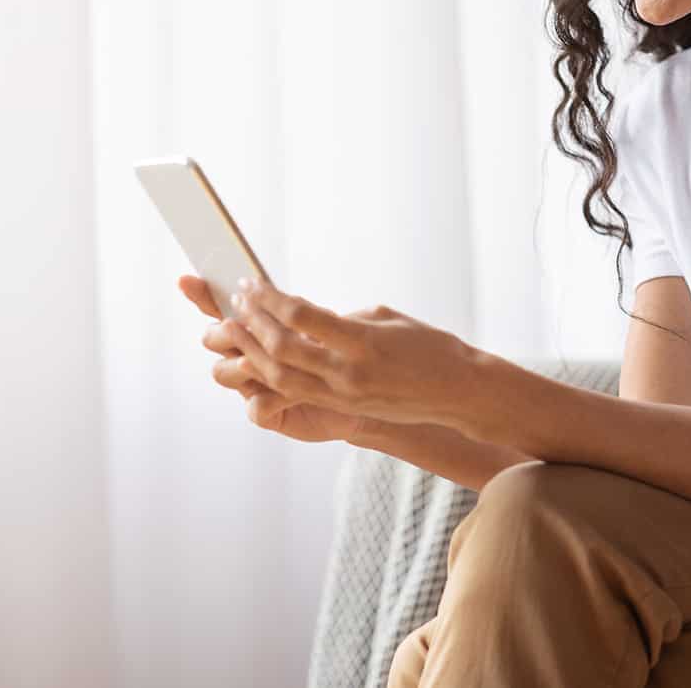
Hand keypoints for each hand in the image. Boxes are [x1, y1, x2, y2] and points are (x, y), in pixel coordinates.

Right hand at [178, 275, 368, 443]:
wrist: (367, 394)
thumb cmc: (345, 350)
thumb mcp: (327, 322)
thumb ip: (300, 311)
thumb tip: (281, 297)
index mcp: (256, 326)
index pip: (220, 306)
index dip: (201, 294)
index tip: (186, 280)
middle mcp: (248, 354)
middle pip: (213, 338)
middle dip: (222, 330)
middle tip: (237, 324)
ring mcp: (254, 384)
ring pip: (224, 372)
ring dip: (241, 360)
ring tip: (262, 357)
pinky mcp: (270, 413)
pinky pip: (255, 408)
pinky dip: (267, 398)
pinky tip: (291, 393)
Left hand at [216, 275, 476, 429]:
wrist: (457, 391)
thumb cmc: (428, 345)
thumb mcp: (385, 319)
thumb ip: (342, 319)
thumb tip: (304, 315)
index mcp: (363, 341)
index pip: (302, 317)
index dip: (270, 299)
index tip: (253, 283)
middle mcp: (349, 372)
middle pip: (283, 348)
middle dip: (253, 322)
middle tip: (236, 300)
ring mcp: (344, 394)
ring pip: (281, 376)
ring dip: (252, 350)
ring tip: (234, 328)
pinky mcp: (344, 407)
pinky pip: (296, 391)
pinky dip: (270, 373)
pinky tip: (256, 357)